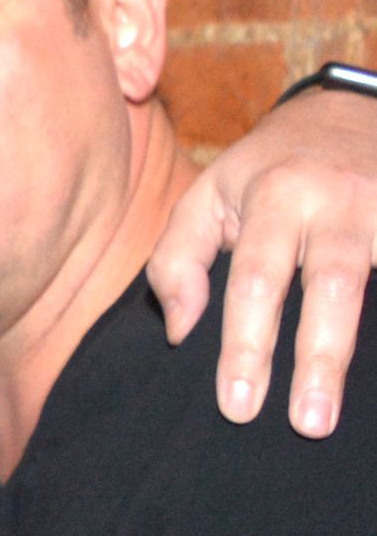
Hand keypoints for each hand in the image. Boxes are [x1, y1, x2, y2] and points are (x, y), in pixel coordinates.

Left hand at [147, 86, 376, 436]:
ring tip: (344, 412)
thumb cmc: (265, 169)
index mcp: (276, 196)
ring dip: (357, 352)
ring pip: (373, 284)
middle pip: (331, 288)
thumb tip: (182, 333)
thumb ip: (178, 261)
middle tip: (308, 425)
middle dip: (318, 359)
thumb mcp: (206, 197)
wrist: (350, 111)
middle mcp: (338, 203)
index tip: (237, 406)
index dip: (246, 345)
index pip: (256, 281)